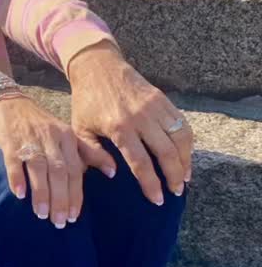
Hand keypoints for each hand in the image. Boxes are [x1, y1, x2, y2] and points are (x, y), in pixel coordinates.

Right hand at [0, 94, 83, 225]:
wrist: (8, 102)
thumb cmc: (40, 125)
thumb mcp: (66, 134)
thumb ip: (88, 153)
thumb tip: (113, 172)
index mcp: (67, 137)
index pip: (75, 170)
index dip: (76, 194)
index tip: (75, 217)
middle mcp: (51, 137)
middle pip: (59, 171)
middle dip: (61, 198)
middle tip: (60, 222)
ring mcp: (30, 139)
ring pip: (39, 168)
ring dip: (41, 193)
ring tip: (42, 215)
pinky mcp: (10, 141)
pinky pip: (14, 161)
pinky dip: (17, 178)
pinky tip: (19, 195)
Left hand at [68, 43, 193, 204]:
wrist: (98, 67)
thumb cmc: (86, 102)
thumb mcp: (79, 129)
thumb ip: (92, 154)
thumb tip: (113, 174)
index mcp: (119, 127)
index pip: (141, 163)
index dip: (151, 184)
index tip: (158, 200)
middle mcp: (141, 117)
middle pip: (166, 153)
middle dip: (174, 176)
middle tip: (176, 192)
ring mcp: (155, 107)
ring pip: (179, 138)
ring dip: (185, 161)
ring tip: (184, 178)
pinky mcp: (163, 99)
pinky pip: (182, 124)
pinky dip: (187, 142)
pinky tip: (185, 156)